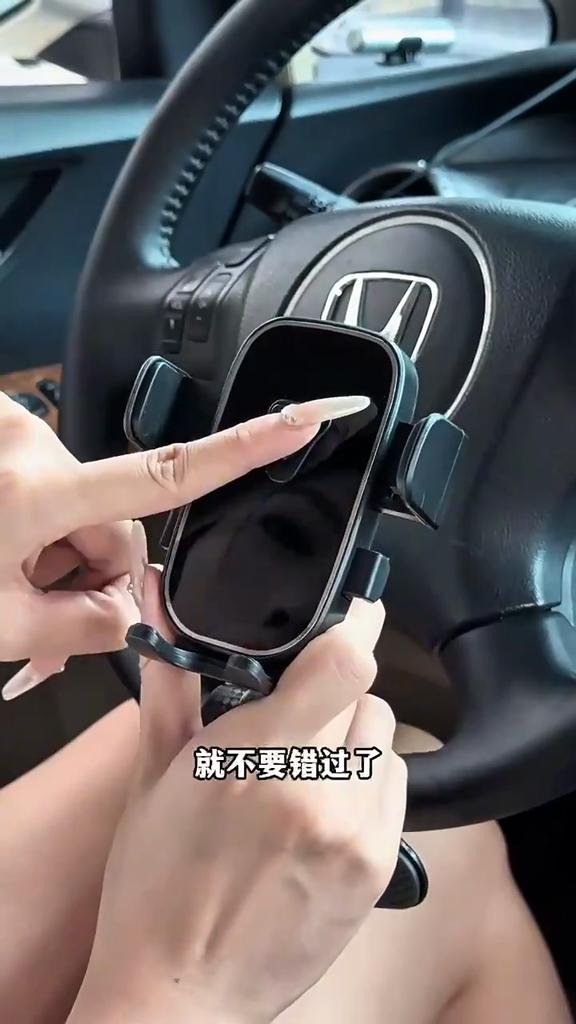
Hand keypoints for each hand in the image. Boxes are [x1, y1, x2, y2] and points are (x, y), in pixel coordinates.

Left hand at [0, 392, 323, 693]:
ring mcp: (14, 435)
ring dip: (58, 554)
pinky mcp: (5, 435)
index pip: (167, 474)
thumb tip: (134, 613)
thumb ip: (86, 627)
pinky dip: (34, 531)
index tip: (304, 419)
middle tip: (43, 615)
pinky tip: (2, 560)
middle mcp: (29, 447)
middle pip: (113, 520)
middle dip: (90, 571)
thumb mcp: (2, 629)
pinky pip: (50, 488)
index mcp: (33, 492)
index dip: (247, 449)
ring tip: (11, 588)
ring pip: (80, 508)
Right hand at [68, 571, 405, 1023]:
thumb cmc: (154, 885)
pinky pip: (394, 790)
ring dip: (352, 737)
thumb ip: (171, 684)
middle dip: (333, 690)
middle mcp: (313, 788)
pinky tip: (327, 805)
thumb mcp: (154, 777)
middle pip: (364, 693)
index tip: (360, 610)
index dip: (359, 624)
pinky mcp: (376, 869)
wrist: (181, 992)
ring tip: (309, 767)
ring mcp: (352, 832)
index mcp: (253, 755)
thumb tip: (160, 607)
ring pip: (383, 738)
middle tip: (298, 715)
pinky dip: (368, 782)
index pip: (344, 662)